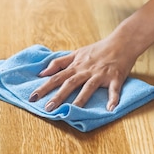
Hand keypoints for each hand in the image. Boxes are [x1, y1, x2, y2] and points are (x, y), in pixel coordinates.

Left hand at [28, 0, 153, 112]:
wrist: (121, 42)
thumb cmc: (98, 49)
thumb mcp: (76, 53)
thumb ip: (59, 63)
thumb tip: (42, 73)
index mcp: (76, 66)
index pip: (56, 77)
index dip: (43, 87)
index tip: (32, 97)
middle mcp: (86, 70)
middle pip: (69, 83)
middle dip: (57, 96)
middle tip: (47, 108)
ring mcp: (100, 74)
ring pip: (88, 87)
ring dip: (80, 100)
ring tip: (72, 112)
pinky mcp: (115, 77)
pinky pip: (114, 89)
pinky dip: (113, 98)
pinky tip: (110, 108)